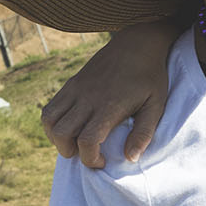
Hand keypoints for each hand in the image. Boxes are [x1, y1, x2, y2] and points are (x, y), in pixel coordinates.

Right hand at [41, 21, 177, 167]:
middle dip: (70, 152)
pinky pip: (50, 107)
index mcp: (109, 106)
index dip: (90, 159)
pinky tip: (69, 127)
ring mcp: (76, 89)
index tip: (102, 161)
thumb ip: (143, 133)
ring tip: (74, 142)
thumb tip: (130, 158)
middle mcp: (87, 98)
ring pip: (49, 120)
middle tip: (87, 153)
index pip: (87, 140)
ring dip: (56, 138)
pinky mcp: (71, 83)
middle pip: (62, 133)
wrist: (137, 43)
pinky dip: (52, 123)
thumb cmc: (150, 76)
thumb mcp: (156, 105)